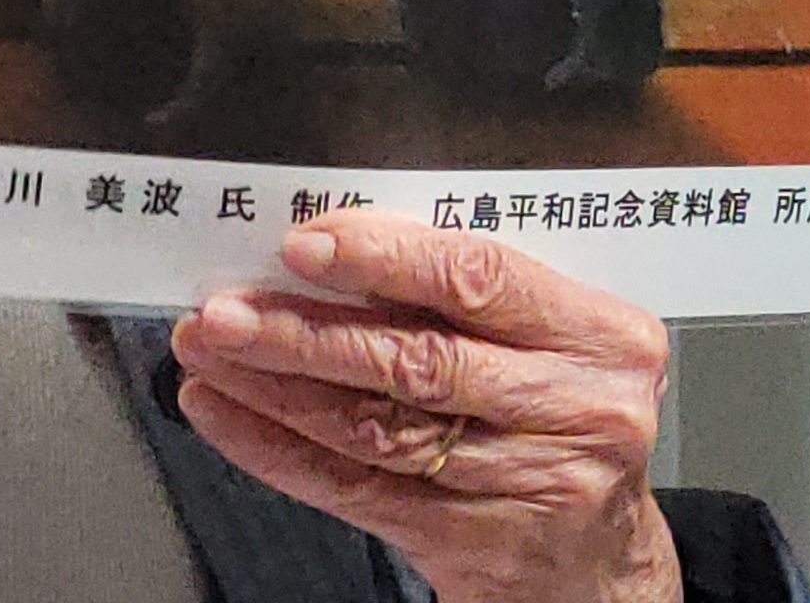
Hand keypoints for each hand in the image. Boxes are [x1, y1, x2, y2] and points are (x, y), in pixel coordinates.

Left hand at [169, 208, 681, 602]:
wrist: (598, 563)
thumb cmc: (561, 420)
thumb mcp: (551, 342)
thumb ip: (466, 296)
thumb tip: (330, 248)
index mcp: (600, 336)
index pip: (479, 278)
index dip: (382, 259)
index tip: (304, 246)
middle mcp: (575, 409)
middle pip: (417, 359)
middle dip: (304, 330)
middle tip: (226, 309)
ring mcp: (526, 482)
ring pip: (375, 426)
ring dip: (276, 386)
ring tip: (209, 352)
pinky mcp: (472, 543)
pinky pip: (355, 488)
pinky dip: (278, 448)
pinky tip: (228, 414)